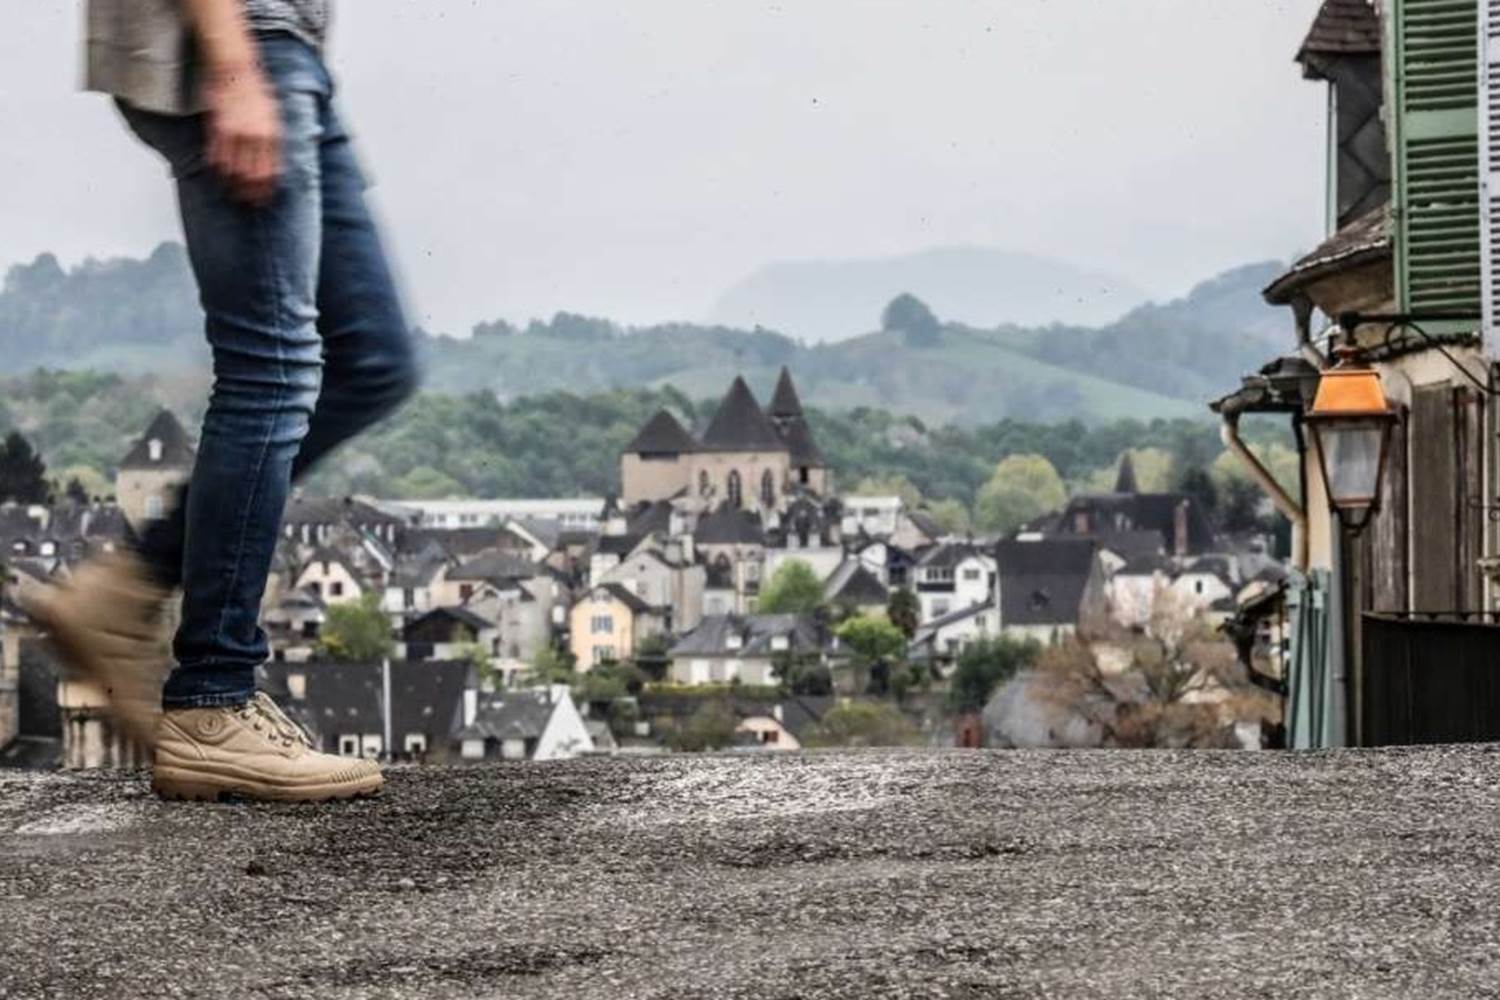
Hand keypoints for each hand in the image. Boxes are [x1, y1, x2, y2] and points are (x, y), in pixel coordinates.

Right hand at [202, 65, 281, 205]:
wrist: (235, 69)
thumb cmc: (257, 92)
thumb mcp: (275, 117)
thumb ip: (274, 141)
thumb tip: (275, 165)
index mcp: (272, 136)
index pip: (270, 172)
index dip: (266, 190)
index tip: (265, 200)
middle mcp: (254, 137)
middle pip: (252, 176)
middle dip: (250, 194)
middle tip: (248, 204)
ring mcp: (234, 134)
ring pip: (233, 170)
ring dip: (232, 186)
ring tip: (233, 195)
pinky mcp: (217, 128)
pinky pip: (216, 155)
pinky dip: (217, 169)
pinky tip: (219, 176)